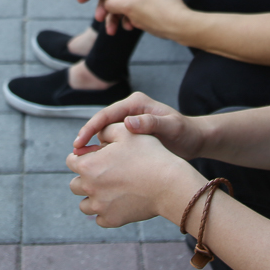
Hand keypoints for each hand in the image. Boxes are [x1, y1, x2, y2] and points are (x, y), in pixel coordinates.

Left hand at [67, 121, 205, 227]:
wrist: (169, 184)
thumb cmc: (148, 155)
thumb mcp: (125, 132)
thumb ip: (105, 130)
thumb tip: (95, 136)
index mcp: (87, 166)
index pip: (71, 161)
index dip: (83, 156)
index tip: (97, 156)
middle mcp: (89, 188)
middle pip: (75, 185)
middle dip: (85, 178)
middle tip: (104, 173)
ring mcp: (100, 207)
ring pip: (85, 205)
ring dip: (92, 197)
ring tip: (109, 190)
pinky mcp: (112, 220)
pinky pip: (100, 219)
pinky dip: (105, 212)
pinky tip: (117, 202)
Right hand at [72, 91, 204, 159]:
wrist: (194, 140)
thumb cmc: (185, 132)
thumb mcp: (171, 126)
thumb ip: (151, 123)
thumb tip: (128, 122)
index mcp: (136, 103)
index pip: (107, 114)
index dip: (91, 128)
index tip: (80, 143)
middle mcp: (129, 110)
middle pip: (101, 123)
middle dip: (87, 138)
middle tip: (75, 155)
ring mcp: (129, 123)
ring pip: (105, 134)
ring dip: (93, 147)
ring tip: (82, 162)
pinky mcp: (130, 135)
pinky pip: (113, 143)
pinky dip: (104, 152)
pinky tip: (98, 166)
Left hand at [100, 0, 192, 41]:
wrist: (182, 25)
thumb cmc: (168, 4)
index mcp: (128, 5)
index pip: (108, 4)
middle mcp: (133, 18)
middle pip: (122, 12)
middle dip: (126, 5)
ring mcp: (144, 26)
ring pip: (136, 17)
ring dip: (141, 10)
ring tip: (152, 3)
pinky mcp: (155, 31)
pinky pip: (149, 21)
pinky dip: (152, 16)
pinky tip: (163, 10)